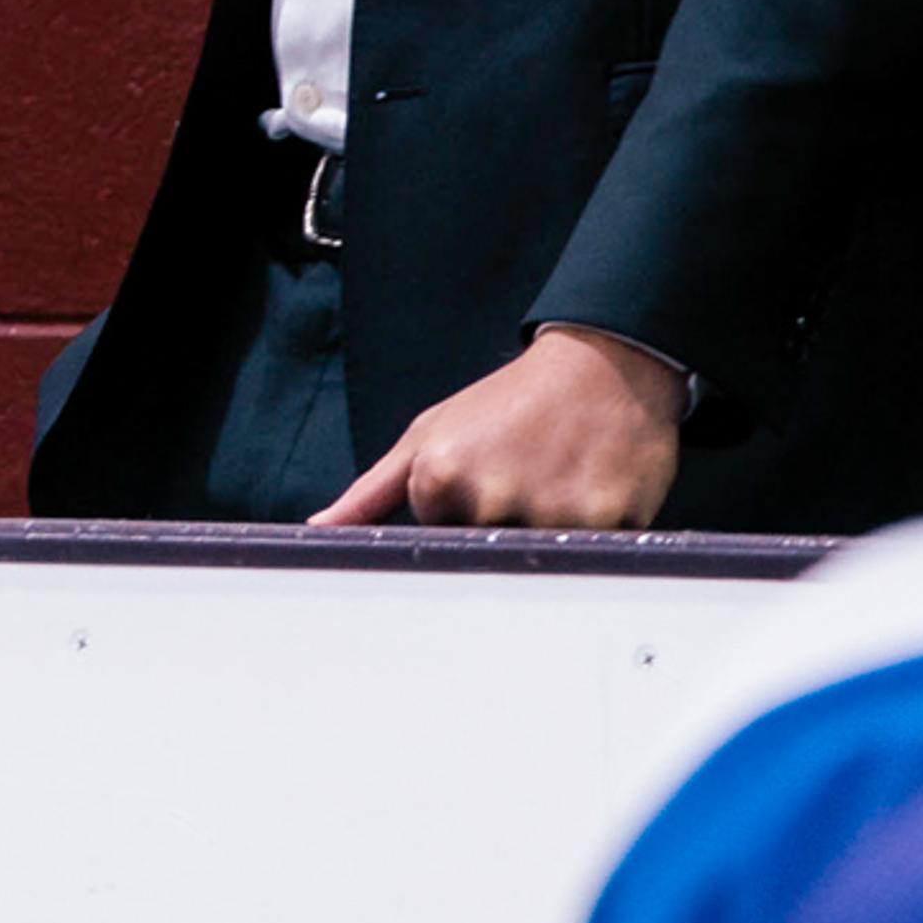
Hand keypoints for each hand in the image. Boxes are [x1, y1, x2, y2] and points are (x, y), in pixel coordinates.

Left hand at [310, 323, 684, 532]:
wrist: (601, 362)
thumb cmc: (509, 401)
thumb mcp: (429, 435)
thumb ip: (369, 492)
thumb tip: (317, 531)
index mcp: (438, 475)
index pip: (436, 539)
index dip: (460, 516)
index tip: (482, 479)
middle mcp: (489, 495)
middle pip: (485, 555)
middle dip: (502, 527)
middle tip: (524, 474)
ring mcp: (548, 510)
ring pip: (537, 561)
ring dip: (547, 532)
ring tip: (556, 476)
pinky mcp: (605, 519)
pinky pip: (589, 556)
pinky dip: (591, 530)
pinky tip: (590, 484)